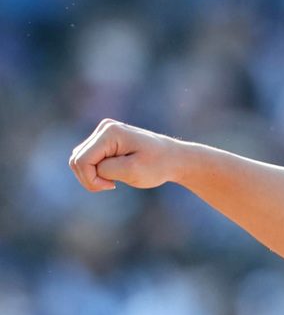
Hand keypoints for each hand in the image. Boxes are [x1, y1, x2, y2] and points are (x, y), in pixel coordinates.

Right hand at [68, 119, 184, 191]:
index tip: (112, 186)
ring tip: (114, 181)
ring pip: (80, 159)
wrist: (174, 158)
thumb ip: (105, 169)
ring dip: (92, 175)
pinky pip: (88, 159)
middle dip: (90, 178)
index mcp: (110, 133)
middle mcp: (104, 128)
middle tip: (112, 185)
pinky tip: (113, 175)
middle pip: (77, 159)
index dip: (92, 179)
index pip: (82, 160)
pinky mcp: (105, 140)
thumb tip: (84, 166)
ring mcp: (104, 132)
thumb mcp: (133, 172)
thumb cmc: (158, 165)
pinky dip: (96, 171)